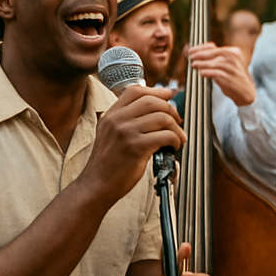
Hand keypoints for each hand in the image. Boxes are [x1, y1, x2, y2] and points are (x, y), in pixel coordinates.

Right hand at [83, 85, 184, 203]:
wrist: (97, 184)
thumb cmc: (107, 163)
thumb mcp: (109, 133)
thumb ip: (125, 119)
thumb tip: (155, 109)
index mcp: (111, 114)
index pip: (136, 91)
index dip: (156, 91)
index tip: (168, 96)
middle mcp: (117, 120)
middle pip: (152, 101)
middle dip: (170, 109)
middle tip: (177, 121)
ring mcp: (127, 133)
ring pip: (162, 118)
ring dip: (176, 127)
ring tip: (178, 137)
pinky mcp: (137, 147)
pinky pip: (165, 136)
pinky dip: (175, 140)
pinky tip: (173, 146)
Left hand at [188, 42, 255, 105]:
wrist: (247, 92)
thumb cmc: (234, 77)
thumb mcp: (228, 64)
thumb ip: (216, 58)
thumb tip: (198, 55)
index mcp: (233, 52)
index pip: (213, 47)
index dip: (200, 48)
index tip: (191, 51)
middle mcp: (234, 58)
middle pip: (212, 53)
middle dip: (199, 55)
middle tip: (190, 57)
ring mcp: (232, 68)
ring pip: (213, 63)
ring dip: (202, 64)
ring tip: (193, 65)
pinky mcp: (229, 78)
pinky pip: (216, 74)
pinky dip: (207, 73)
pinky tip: (201, 73)